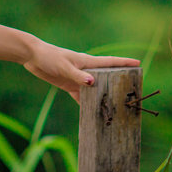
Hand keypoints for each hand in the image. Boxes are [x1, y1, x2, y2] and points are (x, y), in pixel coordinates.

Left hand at [22, 41, 139, 102]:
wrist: (32, 57)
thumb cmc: (49, 57)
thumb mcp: (64, 66)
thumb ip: (78, 75)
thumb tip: (92, 83)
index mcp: (87, 62)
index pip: (110, 62)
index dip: (125, 63)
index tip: (139, 64)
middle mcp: (86, 70)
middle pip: (106, 77)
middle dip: (118, 83)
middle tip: (132, 93)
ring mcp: (78, 78)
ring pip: (95, 90)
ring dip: (103, 97)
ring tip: (114, 109)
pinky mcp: (69, 85)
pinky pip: (81, 97)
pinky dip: (86, 105)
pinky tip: (92, 115)